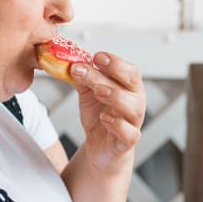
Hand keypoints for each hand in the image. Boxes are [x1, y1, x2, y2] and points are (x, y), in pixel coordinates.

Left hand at [69, 52, 145, 171]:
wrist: (99, 145)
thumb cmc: (98, 115)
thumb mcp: (87, 93)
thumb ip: (81, 77)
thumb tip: (67, 60)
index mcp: (128, 87)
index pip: (129, 70)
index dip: (115, 62)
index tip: (97, 56)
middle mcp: (135, 101)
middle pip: (132, 83)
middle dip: (115, 72)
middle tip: (94, 66)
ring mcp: (133, 121)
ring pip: (132, 107)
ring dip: (115, 96)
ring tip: (97, 91)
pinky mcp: (128, 140)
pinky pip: (129, 133)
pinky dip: (118, 125)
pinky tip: (105, 118)